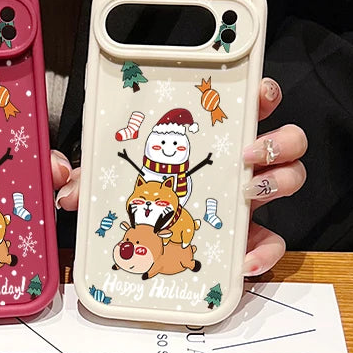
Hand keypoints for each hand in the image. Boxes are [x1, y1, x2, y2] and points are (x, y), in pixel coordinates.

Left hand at [54, 77, 306, 277]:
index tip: (256, 92)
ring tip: (249, 190)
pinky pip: (273, 244)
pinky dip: (264, 253)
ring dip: (279, 180)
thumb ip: (86, 177)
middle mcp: (239, 165)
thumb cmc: (134, 200)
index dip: (261, 92)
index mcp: (211, 141)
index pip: (248, 104)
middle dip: (279, 138)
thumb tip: (62, 179)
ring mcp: (248, 201)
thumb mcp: (107, 183)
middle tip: (249, 149)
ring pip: (290, 179)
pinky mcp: (248, 240)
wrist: (144, 247)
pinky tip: (241, 261)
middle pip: (285, 138)